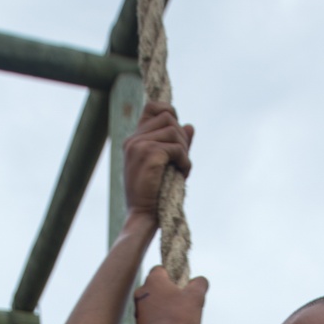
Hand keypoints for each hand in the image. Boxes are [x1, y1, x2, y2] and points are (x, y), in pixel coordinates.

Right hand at [123, 104, 193, 223]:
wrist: (142, 216)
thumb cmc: (153, 195)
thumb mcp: (164, 164)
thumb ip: (175, 144)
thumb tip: (190, 126)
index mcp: (133, 140)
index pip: (152, 107)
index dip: (169, 111)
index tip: (177, 133)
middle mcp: (133, 139)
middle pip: (168, 117)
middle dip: (182, 137)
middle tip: (182, 159)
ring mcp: (139, 145)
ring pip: (174, 130)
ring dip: (184, 150)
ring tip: (182, 168)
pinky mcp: (149, 154)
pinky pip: (176, 147)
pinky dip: (185, 161)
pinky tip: (182, 174)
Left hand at [133, 265, 207, 323]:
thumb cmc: (178, 320)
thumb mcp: (196, 297)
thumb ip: (199, 284)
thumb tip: (200, 281)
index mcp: (153, 280)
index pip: (162, 269)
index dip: (175, 276)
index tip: (184, 287)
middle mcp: (141, 293)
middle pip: (159, 288)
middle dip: (172, 295)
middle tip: (185, 305)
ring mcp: (138, 311)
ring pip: (156, 304)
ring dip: (167, 309)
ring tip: (179, 320)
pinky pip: (153, 319)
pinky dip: (161, 322)